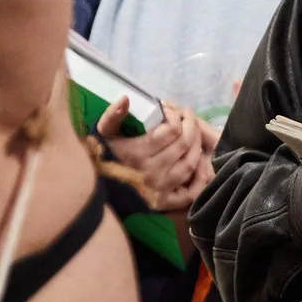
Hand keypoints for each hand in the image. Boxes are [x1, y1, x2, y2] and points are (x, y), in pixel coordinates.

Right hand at [99, 97, 214, 214]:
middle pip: (184, 144)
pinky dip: (200, 177)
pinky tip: (199, 163)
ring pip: (190, 163)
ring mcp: (159, 189)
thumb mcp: (105, 132)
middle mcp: (149, 173)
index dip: (176, 115)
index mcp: (136, 154)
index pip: (171, 130)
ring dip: (196, 146)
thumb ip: (112, 115)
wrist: (101, 188)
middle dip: (190, 126)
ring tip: (193, 135)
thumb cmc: (106, 155)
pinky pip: (191, 191)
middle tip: (188, 118)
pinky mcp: (165, 203)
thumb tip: (126, 99)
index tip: (173, 110)